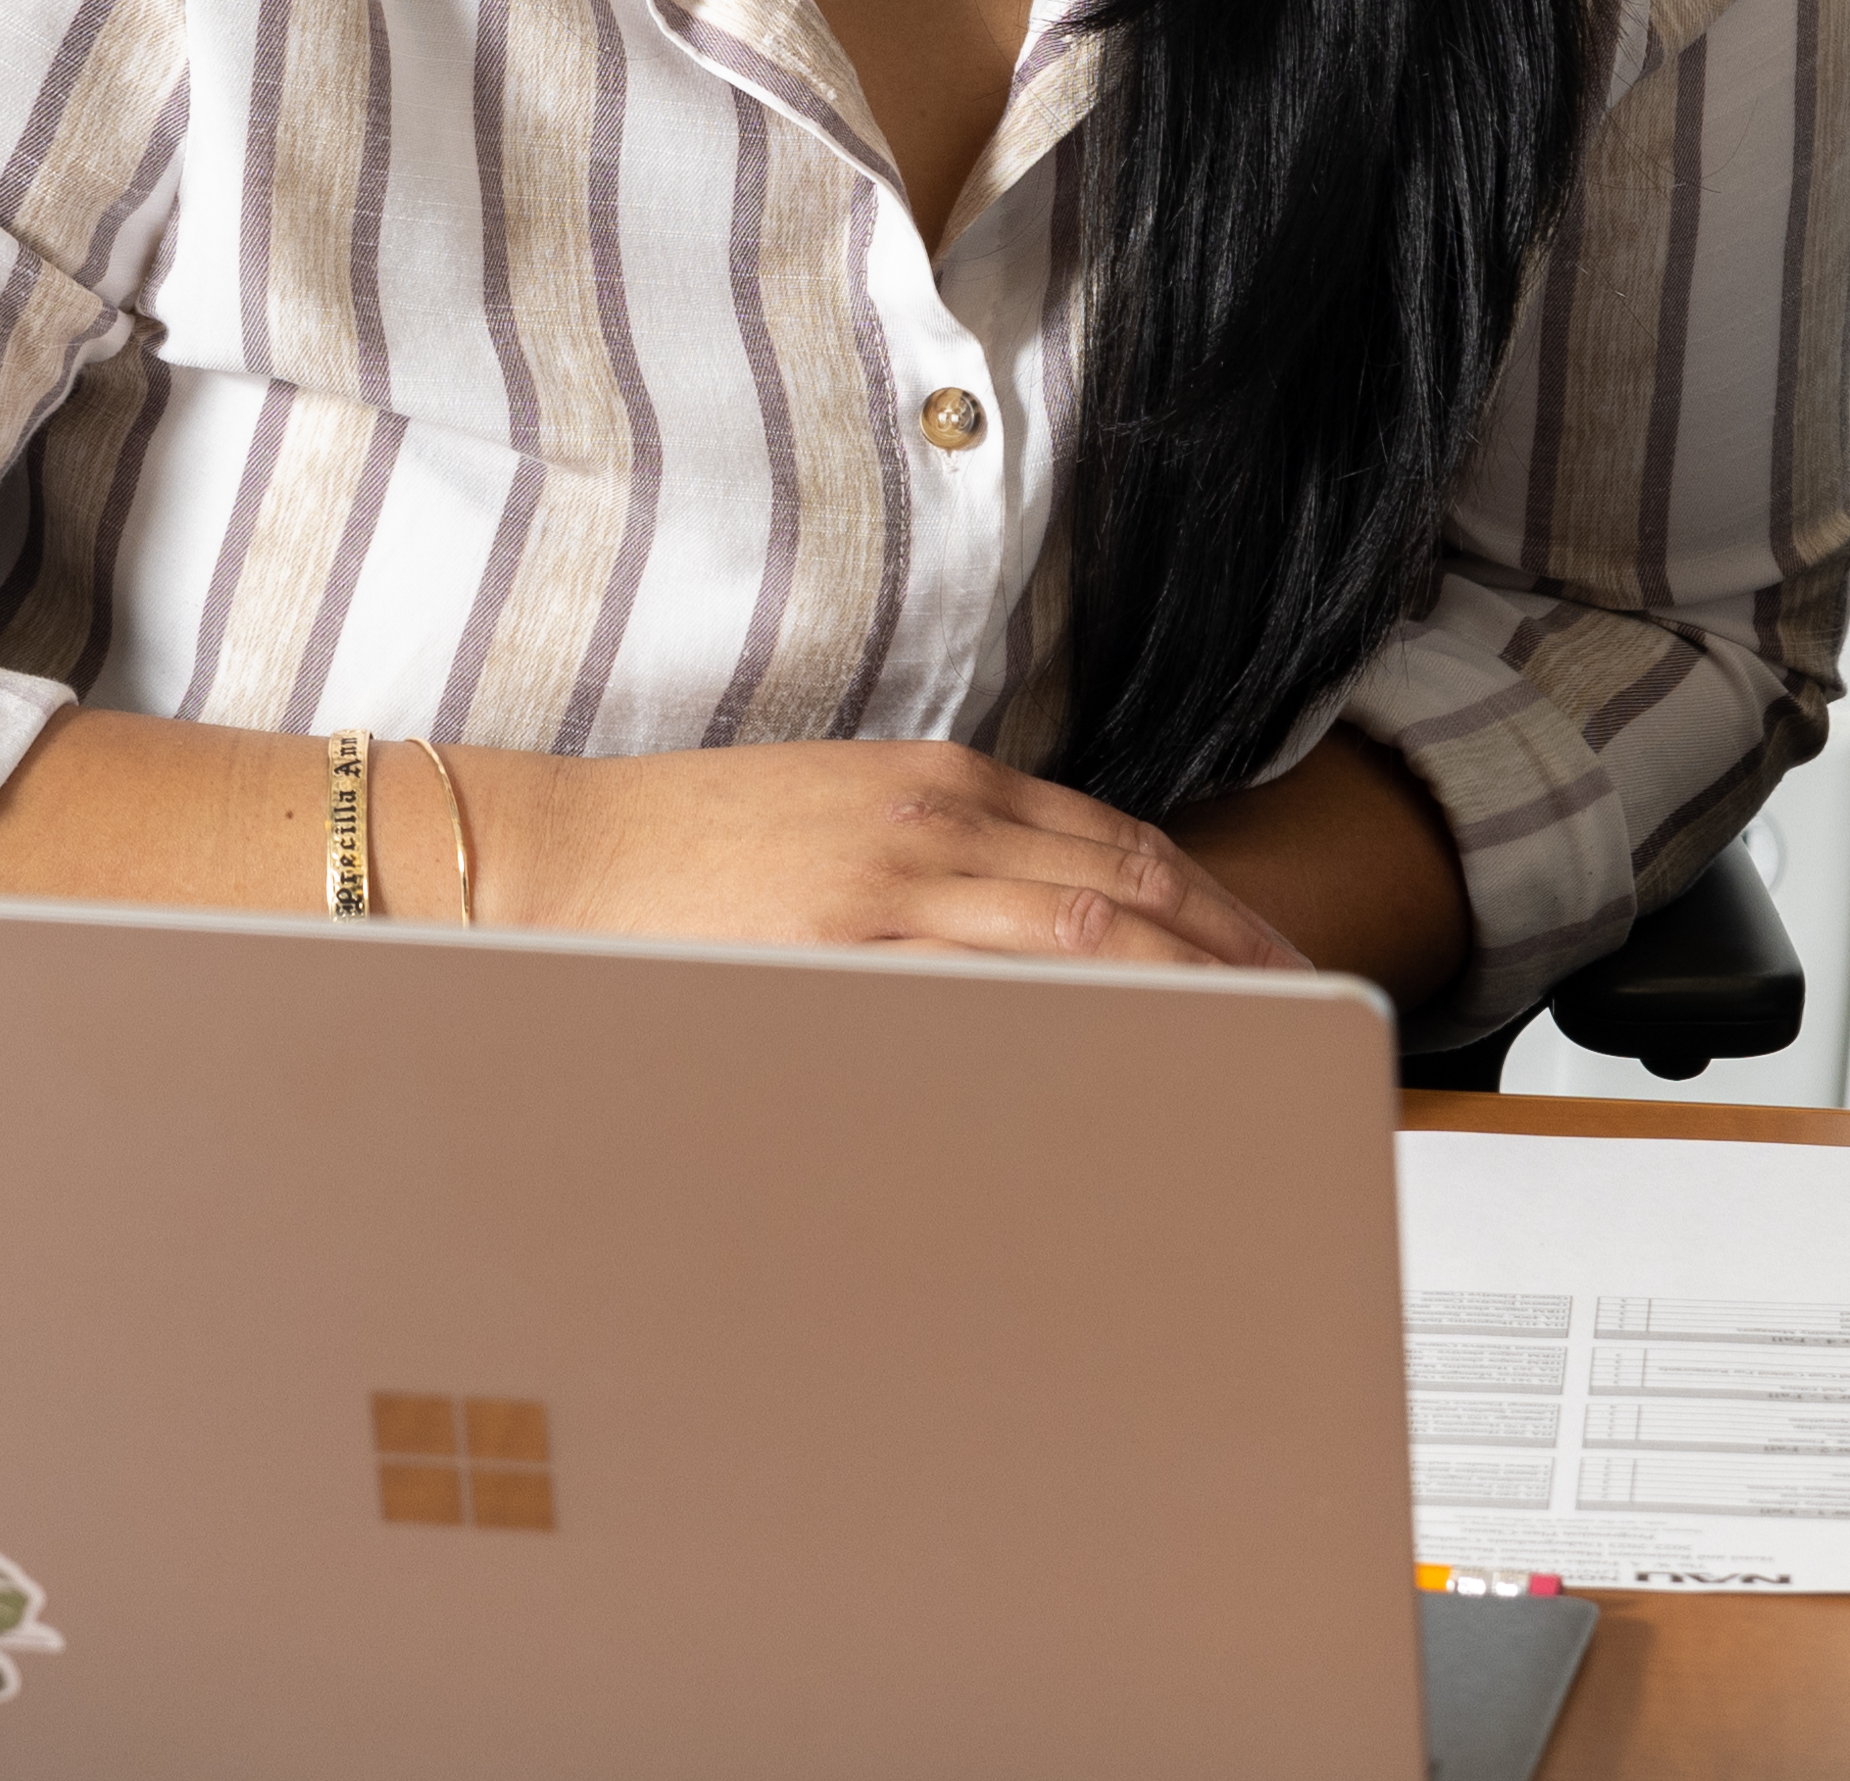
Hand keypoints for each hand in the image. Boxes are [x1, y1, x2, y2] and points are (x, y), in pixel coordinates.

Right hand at [470, 737, 1309, 970]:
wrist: (543, 860)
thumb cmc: (682, 855)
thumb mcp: (836, 818)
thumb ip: (939, 859)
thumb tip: (1043, 929)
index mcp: (940, 786)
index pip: (1118, 841)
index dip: (1214, 902)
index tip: (1276, 956)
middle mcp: (932, 822)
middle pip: (1125, 884)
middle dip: (1230, 948)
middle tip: (1307, 1010)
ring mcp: (887, 885)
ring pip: (1077, 932)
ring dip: (1182, 987)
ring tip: (1252, 1046)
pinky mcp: (833, 947)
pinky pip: (977, 988)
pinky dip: (1066, 1019)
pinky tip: (1121, 1063)